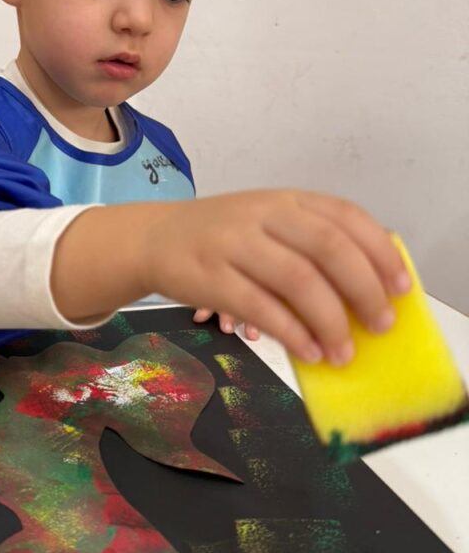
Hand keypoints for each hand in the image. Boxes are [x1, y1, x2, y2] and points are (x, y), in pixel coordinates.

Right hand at [140, 190, 409, 364]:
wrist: (152, 238)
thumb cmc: (220, 237)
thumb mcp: (267, 223)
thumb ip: (308, 243)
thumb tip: (367, 290)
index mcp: (285, 200)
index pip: (346, 217)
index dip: (380, 252)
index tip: (401, 287)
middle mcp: (263, 215)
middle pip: (328, 247)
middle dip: (364, 290)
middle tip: (380, 325)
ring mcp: (234, 244)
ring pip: (297, 279)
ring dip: (329, 321)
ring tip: (344, 351)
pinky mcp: (211, 278)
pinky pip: (261, 308)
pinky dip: (292, 333)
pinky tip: (308, 351)